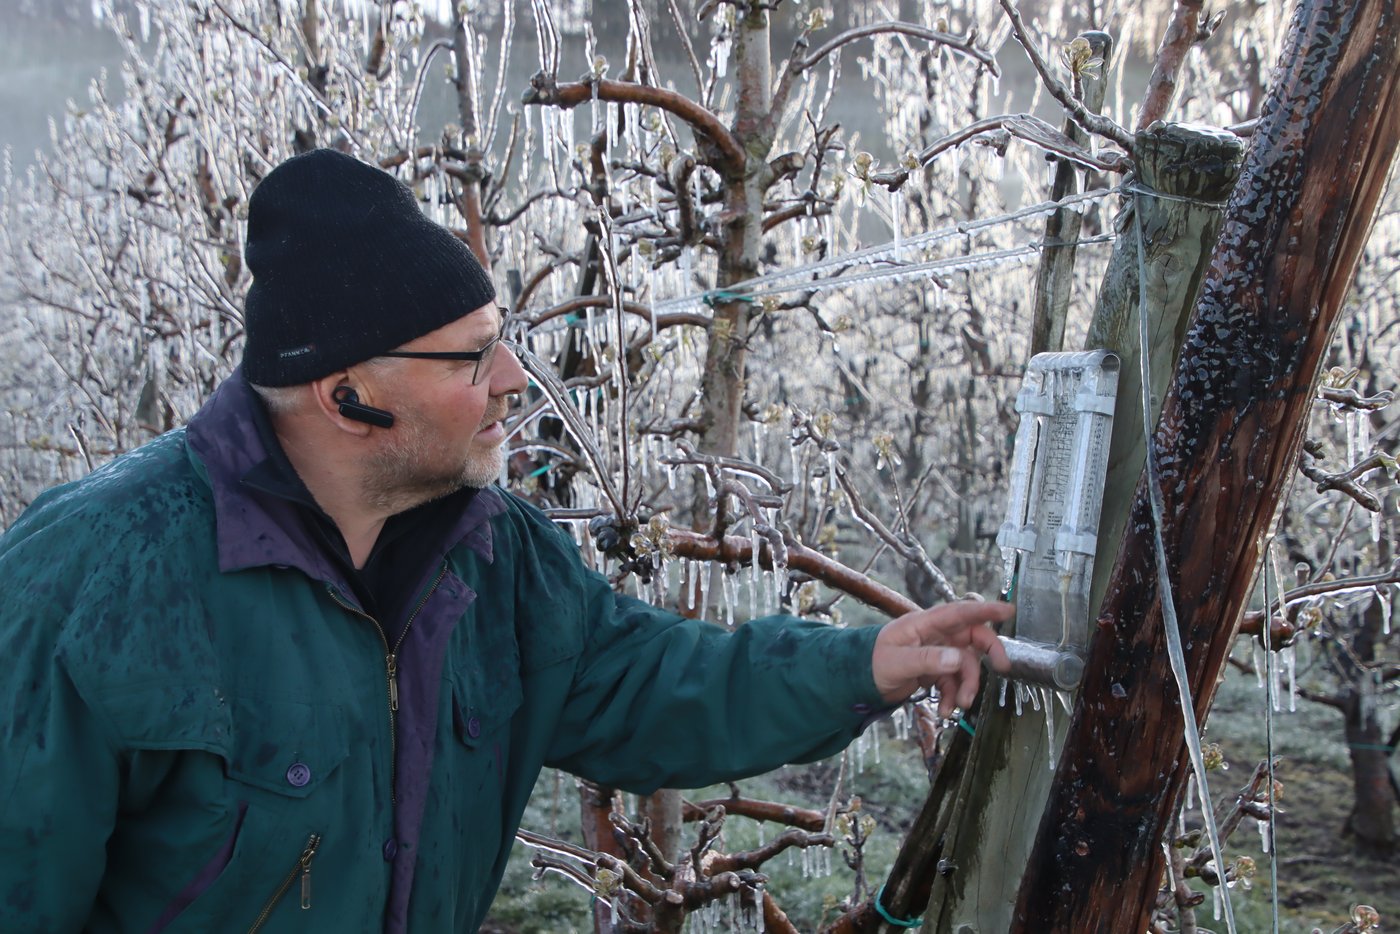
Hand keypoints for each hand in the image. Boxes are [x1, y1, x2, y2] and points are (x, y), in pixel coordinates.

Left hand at [871, 599, 1012, 713]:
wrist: (859, 681)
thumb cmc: (873, 662)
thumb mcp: (898, 662)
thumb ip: (928, 659)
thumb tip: (958, 659)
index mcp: (925, 624)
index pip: (960, 612)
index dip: (985, 610)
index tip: (1008, 610)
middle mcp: (935, 635)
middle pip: (972, 638)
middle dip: (989, 653)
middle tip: (1002, 668)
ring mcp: (937, 652)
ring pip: (966, 664)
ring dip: (967, 685)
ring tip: (958, 704)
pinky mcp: (935, 670)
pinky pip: (954, 681)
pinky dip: (952, 696)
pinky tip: (943, 709)